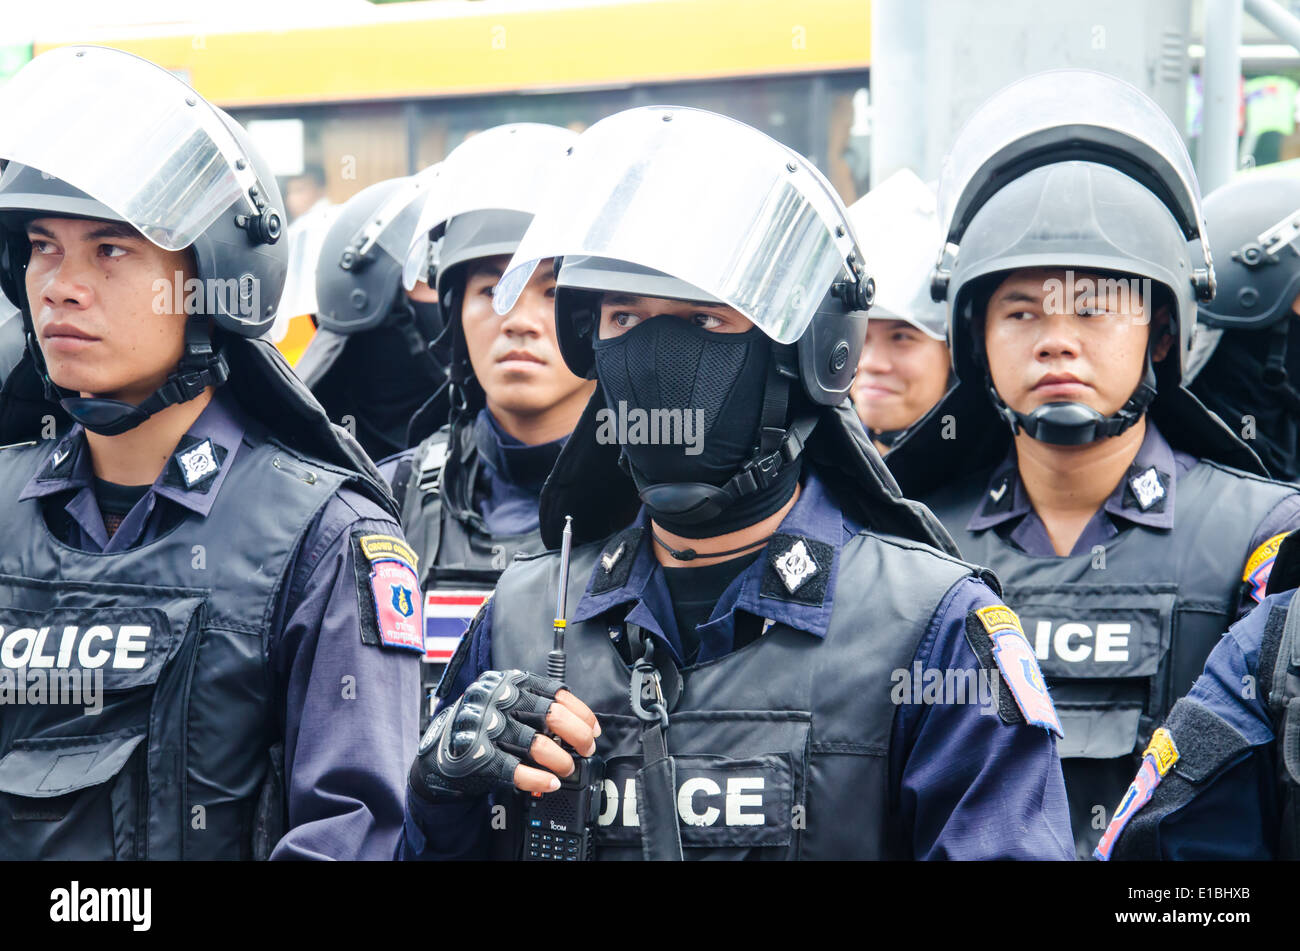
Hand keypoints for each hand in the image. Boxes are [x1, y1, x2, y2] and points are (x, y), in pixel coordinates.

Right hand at [410, 669, 600, 800]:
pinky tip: (550, 783)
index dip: (582, 713)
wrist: (440, 751)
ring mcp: (488, 728)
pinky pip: (516, 770)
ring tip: (567, 769)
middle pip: (552, 716)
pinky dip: (539, 779)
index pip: (556, 693)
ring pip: (537, 745)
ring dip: (561, 761)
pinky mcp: (479, 757)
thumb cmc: (480, 725)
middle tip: (586, 749)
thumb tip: (578, 724)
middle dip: (578, 736)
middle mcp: (499, 701)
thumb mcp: (505, 699)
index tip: (593, 729)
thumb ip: (534, 703)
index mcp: (510, 682)